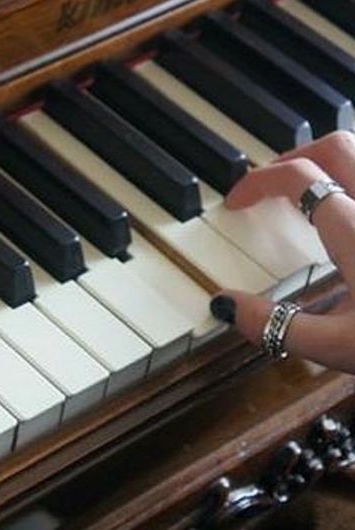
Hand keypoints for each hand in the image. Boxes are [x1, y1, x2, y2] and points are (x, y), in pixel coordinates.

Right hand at [215, 131, 354, 372]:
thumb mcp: (337, 346)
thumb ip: (275, 326)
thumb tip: (224, 304)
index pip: (298, 178)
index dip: (257, 182)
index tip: (235, 202)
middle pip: (334, 147)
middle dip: (291, 157)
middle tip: (267, 187)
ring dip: (328, 162)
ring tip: (304, 191)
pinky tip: (349, 208)